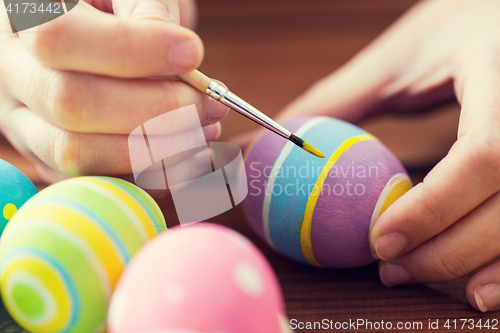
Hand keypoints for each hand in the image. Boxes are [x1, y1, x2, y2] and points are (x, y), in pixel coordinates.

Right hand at [0, 0, 227, 183]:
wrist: (90, 34)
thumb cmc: (115, 8)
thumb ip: (146, 8)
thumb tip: (181, 54)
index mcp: (23, 18)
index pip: (62, 38)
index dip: (134, 51)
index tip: (193, 52)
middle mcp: (12, 76)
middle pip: (72, 105)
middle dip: (157, 110)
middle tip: (211, 105)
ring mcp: (26, 125)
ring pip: (77, 154)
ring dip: (156, 151)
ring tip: (205, 131)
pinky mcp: (53, 159)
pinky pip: (97, 182)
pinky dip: (151, 177)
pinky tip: (190, 158)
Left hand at [276, 0, 499, 311]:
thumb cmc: (454, 28)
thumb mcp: (397, 56)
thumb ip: (339, 97)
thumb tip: (272, 135)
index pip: (485, 154)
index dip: (434, 208)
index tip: (379, 240)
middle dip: (447, 250)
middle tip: (389, 268)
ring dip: (475, 264)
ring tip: (416, 277)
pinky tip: (474, 284)